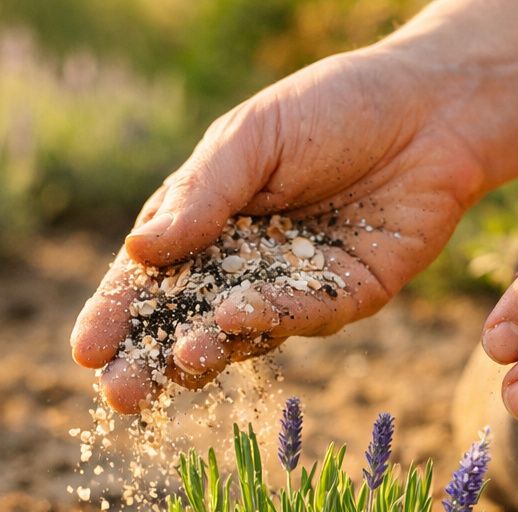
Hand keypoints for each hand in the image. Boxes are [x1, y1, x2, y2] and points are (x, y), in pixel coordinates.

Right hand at [72, 46, 486, 412]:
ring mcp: (290, 289)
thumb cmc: (331, 109)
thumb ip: (202, 195)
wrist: (431, 109)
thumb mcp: (252, 138)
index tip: (86, 352)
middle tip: (119, 395)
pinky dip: (268, 322)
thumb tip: (141, 249)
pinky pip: (300, 318)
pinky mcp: (343, 300)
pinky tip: (236, 322)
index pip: (147, 279)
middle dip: (148, 362)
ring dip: (204, 354)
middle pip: (182, 324)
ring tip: (179, 362)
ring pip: (237, 336)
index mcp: (202, 223)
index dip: (115, 316)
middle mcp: (240, 266)